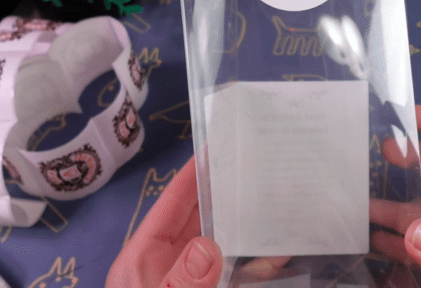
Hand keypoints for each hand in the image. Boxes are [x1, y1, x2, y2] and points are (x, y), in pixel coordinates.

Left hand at [106, 157, 289, 287]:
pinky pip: (230, 277)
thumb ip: (187, 279)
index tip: (216, 147)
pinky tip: (277, 256)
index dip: (193, 176)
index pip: (171, 206)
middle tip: (256, 169)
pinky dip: (251, 266)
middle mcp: (164, 268)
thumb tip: (210, 244)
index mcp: (144, 259)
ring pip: (218, 250)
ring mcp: (184, 284)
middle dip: (225, 198)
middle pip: (197, 222)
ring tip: (274, 203)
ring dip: (245, 231)